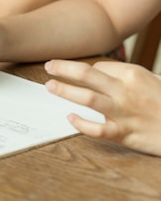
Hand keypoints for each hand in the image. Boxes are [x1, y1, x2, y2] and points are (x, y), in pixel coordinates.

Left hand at [45, 59, 160, 155]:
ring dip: (65, 91)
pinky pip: (96, 129)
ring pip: (87, 98)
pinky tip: (70, 119)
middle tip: (49, 66)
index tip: (75, 74)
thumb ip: (127, 78)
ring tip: (50, 86)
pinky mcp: (123, 133)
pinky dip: (80, 123)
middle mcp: (125, 91)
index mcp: (132, 75)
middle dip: (64, 68)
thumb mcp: (152, 82)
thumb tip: (102, 73)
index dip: (83, 71)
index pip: (97, 68)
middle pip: (87, 74)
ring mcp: (123, 112)